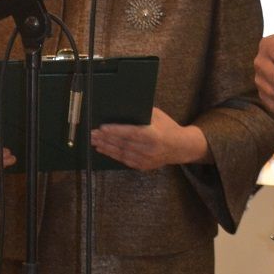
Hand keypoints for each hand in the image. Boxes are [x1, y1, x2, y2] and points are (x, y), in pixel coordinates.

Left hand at [90, 107, 209, 170]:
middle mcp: (149, 150)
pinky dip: (112, 154)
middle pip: (123, 144)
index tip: (102, 128)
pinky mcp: (143, 166)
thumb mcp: (158, 115)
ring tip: (94, 141)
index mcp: (154, 135)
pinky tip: (103, 149)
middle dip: (106, 139)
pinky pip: (124, 160)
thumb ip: (142, 113)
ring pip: (121, 153)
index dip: (116, 131)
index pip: (131, 133)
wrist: (180, 147)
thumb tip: (122, 108)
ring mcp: (146, 160)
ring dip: (106, 147)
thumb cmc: (168, 127)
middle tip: (92, 133)